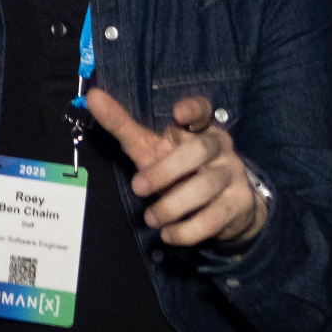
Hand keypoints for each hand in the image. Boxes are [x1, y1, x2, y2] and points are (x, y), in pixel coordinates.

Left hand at [84, 88, 264, 248]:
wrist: (226, 208)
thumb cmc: (181, 170)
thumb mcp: (152, 148)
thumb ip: (123, 125)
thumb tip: (92, 96)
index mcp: (200, 129)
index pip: (204, 110)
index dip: (194, 109)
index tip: (178, 114)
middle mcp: (221, 148)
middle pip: (199, 151)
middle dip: (166, 170)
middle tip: (138, 188)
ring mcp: (233, 175)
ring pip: (206, 187)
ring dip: (173, 205)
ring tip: (150, 219)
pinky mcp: (239, 205)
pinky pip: (214, 218)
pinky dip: (188, 230)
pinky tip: (168, 235)